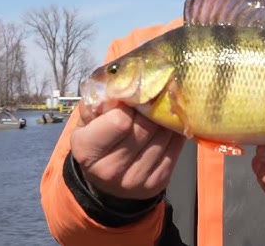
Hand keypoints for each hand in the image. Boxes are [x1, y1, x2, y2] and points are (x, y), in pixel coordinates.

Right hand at [71, 100, 185, 198]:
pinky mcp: (158, 182)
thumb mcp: (87, 120)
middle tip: (156, 93)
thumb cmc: (96, 140)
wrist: (105, 182)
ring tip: (164, 105)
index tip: (133, 95)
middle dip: (153, 106)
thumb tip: (123, 82)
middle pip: (146, 127)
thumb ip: (99, 101)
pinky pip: (176, 147)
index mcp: (88, 151)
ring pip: (165, 135)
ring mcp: (137, 179)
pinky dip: (175, 131)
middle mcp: (111, 169)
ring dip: (167, 116)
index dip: (130, 103)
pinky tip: (170, 122)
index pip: (120, 120)